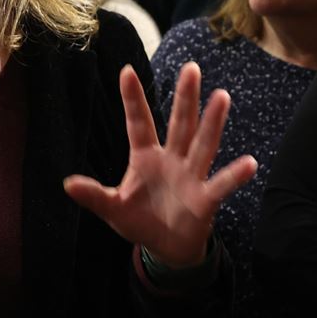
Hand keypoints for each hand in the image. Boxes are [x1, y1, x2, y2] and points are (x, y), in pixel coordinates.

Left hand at [63, 62, 256, 268]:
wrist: (166, 249)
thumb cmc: (140, 221)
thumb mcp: (112, 209)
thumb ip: (94, 195)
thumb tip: (66, 183)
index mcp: (146, 157)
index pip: (139, 123)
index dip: (133, 99)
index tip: (126, 71)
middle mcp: (172, 160)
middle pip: (180, 124)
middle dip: (185, 98)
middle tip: (191, 68)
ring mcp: (191, 177)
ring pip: (203, 145)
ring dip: (212, 123)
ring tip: (222, 97)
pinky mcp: (205, 199)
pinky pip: (221, 185)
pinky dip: (235, 175)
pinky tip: (250, 163)